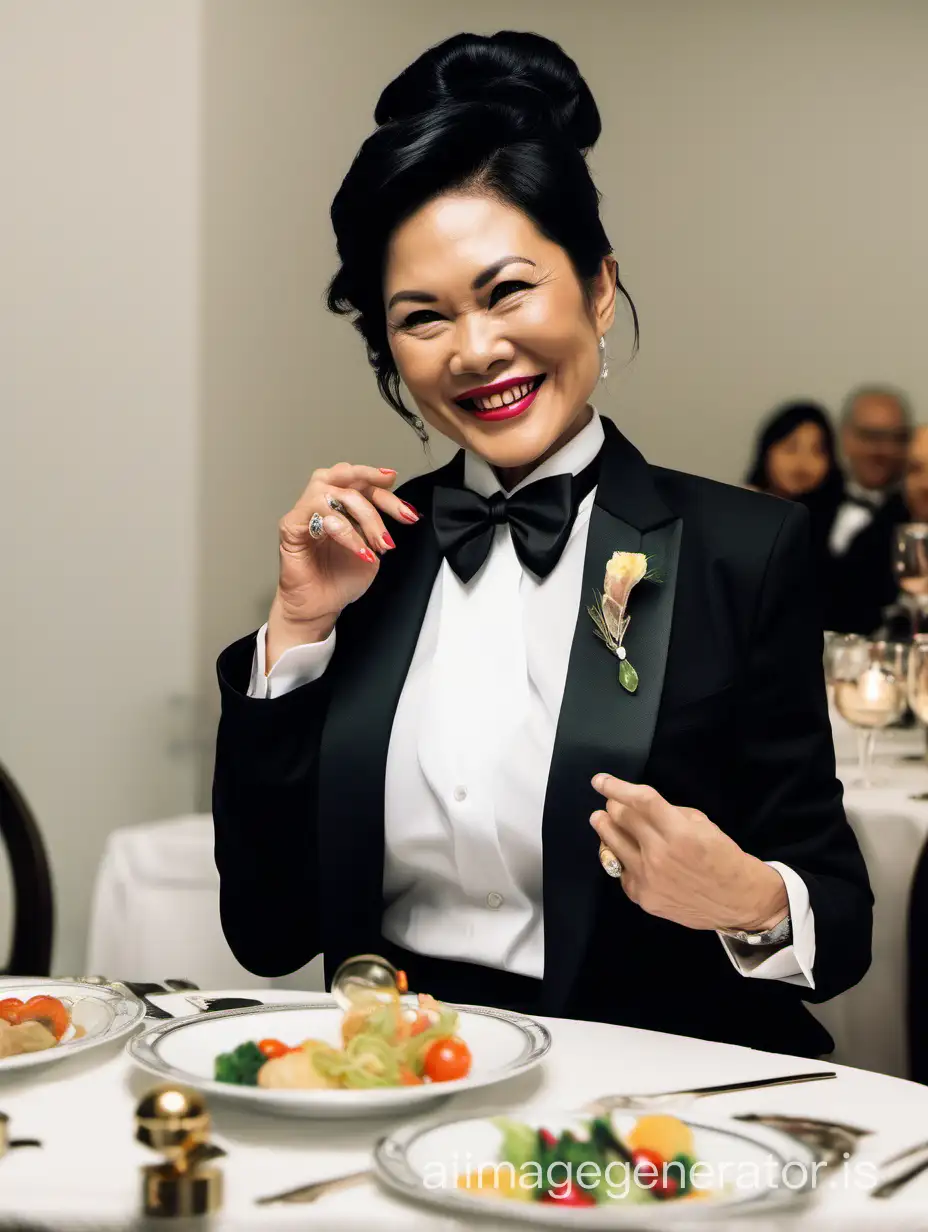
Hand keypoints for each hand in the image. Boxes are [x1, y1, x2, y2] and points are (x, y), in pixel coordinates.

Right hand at [267, 462, 418, 668]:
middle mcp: (320, 501)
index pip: (363, 485)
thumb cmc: (340, 579)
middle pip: (345, 475)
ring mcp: (303, 511)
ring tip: (379, 543)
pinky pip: (318, 515)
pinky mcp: (291, 525)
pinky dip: (344, 531)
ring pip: (333, 492)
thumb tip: (403, 511)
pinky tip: (359, 550)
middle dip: (375, 488)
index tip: (408, 511)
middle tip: (398, 512)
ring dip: (365, 515)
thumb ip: (379, 527)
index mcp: (339, 503)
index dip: (387, 494)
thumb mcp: (372, 549)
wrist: (320, 607)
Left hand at [590, 775, 788, 931]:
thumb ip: (669, 813)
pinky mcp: (642, 897)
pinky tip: (626, 855)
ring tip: (602, 821)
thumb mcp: (703, 824)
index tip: (600, 781)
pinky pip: (621, 871)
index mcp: (678, 832)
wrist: (738, 900)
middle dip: (612, 807)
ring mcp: (648, 878)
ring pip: (611, 845)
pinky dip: (621, 859)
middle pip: (620, 820)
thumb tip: (639, 807)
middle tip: (611, 804)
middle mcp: (658, 855)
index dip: (616, 788)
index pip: (640, 802)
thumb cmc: (723, 857)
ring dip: (605, 829)